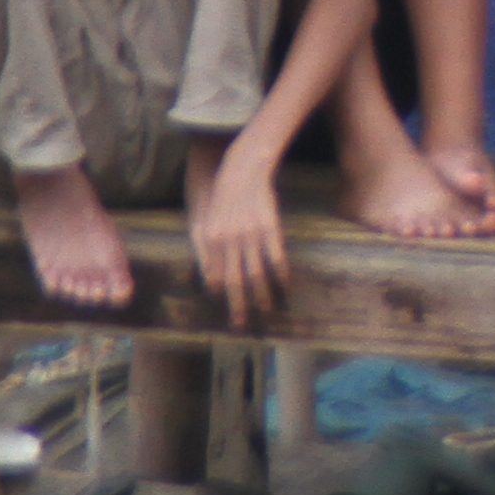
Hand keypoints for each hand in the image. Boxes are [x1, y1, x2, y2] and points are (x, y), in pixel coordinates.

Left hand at [189, 149, 291, 323]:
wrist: (242, 170)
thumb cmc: (224, 198)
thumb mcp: (209, 222)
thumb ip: (208, 249)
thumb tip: (210, 277)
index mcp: (211, 241)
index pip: (215, 277)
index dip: (222, 296)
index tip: (228, 310)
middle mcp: (229, 241)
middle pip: (234, 281)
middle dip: (238, 305)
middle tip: (242, 324)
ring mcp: (249, 235)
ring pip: (256, 273)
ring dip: (262, 294)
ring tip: (268, 309)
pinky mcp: (269, 228)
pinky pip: (275, 257)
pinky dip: (281, 273)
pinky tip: (286, 285)